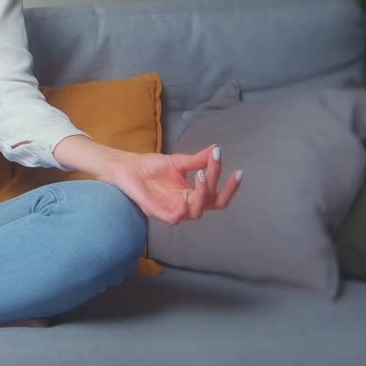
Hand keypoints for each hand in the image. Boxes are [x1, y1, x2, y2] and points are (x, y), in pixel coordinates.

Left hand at [102, 144, 240, 224]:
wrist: (126, 167)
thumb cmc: (151, 167)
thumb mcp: (178, 161)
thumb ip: (197, 159)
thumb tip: (216, 149)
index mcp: (193, 193)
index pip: (218, 194)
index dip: (230, 186)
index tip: (238, 171)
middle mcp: (186, 203)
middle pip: (214, 205)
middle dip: (224, 191)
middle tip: (224, 173)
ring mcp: (173, 209)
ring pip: (197, 212)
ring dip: (203, 195)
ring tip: (201, 176)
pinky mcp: (158, 212)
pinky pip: (176, 217)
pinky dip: (183, 207)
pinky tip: (185, 193)